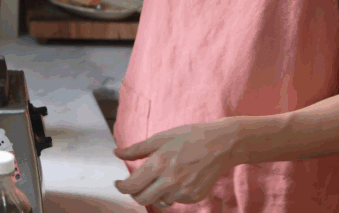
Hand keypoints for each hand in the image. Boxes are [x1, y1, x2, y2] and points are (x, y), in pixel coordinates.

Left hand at [113, 120, 241, 207]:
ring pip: (159, 201)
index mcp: (159, 164)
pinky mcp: (194, 197)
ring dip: (155, 193)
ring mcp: (183, 191)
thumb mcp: (161, 138)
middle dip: (135, 193)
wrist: (221, 145)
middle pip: (142, 199)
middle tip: (135, 184)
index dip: (121, 186)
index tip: (118, 183)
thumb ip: (137, 149)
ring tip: (163, 176)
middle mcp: (170, 181)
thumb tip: (117, 153)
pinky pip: (176, 200)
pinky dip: (172, 193)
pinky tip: (179, 178)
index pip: (132, 185)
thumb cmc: (190, 137)